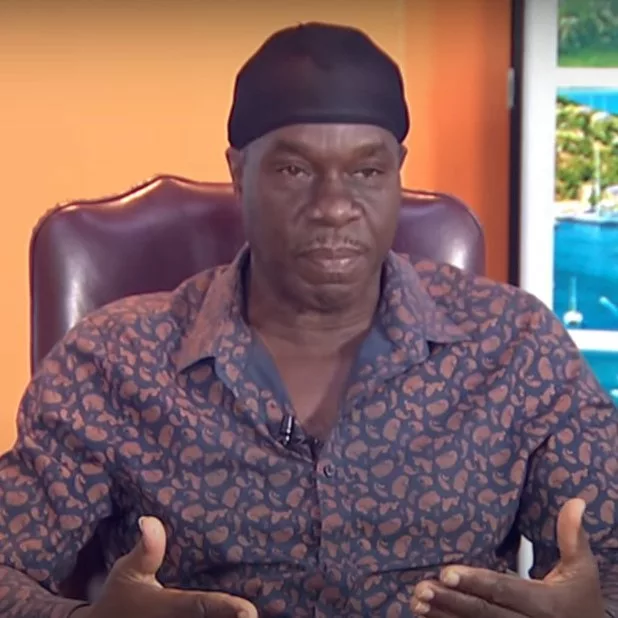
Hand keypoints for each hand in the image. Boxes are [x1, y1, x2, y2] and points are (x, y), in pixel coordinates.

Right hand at [85, 516, 257, 617]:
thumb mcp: (128, 571)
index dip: (228, 608)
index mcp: (171, 607)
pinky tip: (238, 616)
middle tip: (255, 611)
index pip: (203, 607)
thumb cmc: (119, 597)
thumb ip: (146, 549)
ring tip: (253, 612)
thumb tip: (148, 520)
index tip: (250, 610)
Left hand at [411, 499, 604, 617]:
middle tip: (421, 587)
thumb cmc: (580, 598)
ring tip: (417, 601)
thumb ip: (571, 536)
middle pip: (484, 613)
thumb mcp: (581, 569)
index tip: (446, 573)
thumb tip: (576, 501)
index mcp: (546, 604)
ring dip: (444, 615)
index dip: (476, 582)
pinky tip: (429, 616)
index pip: (505, 590)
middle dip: (451, 601)